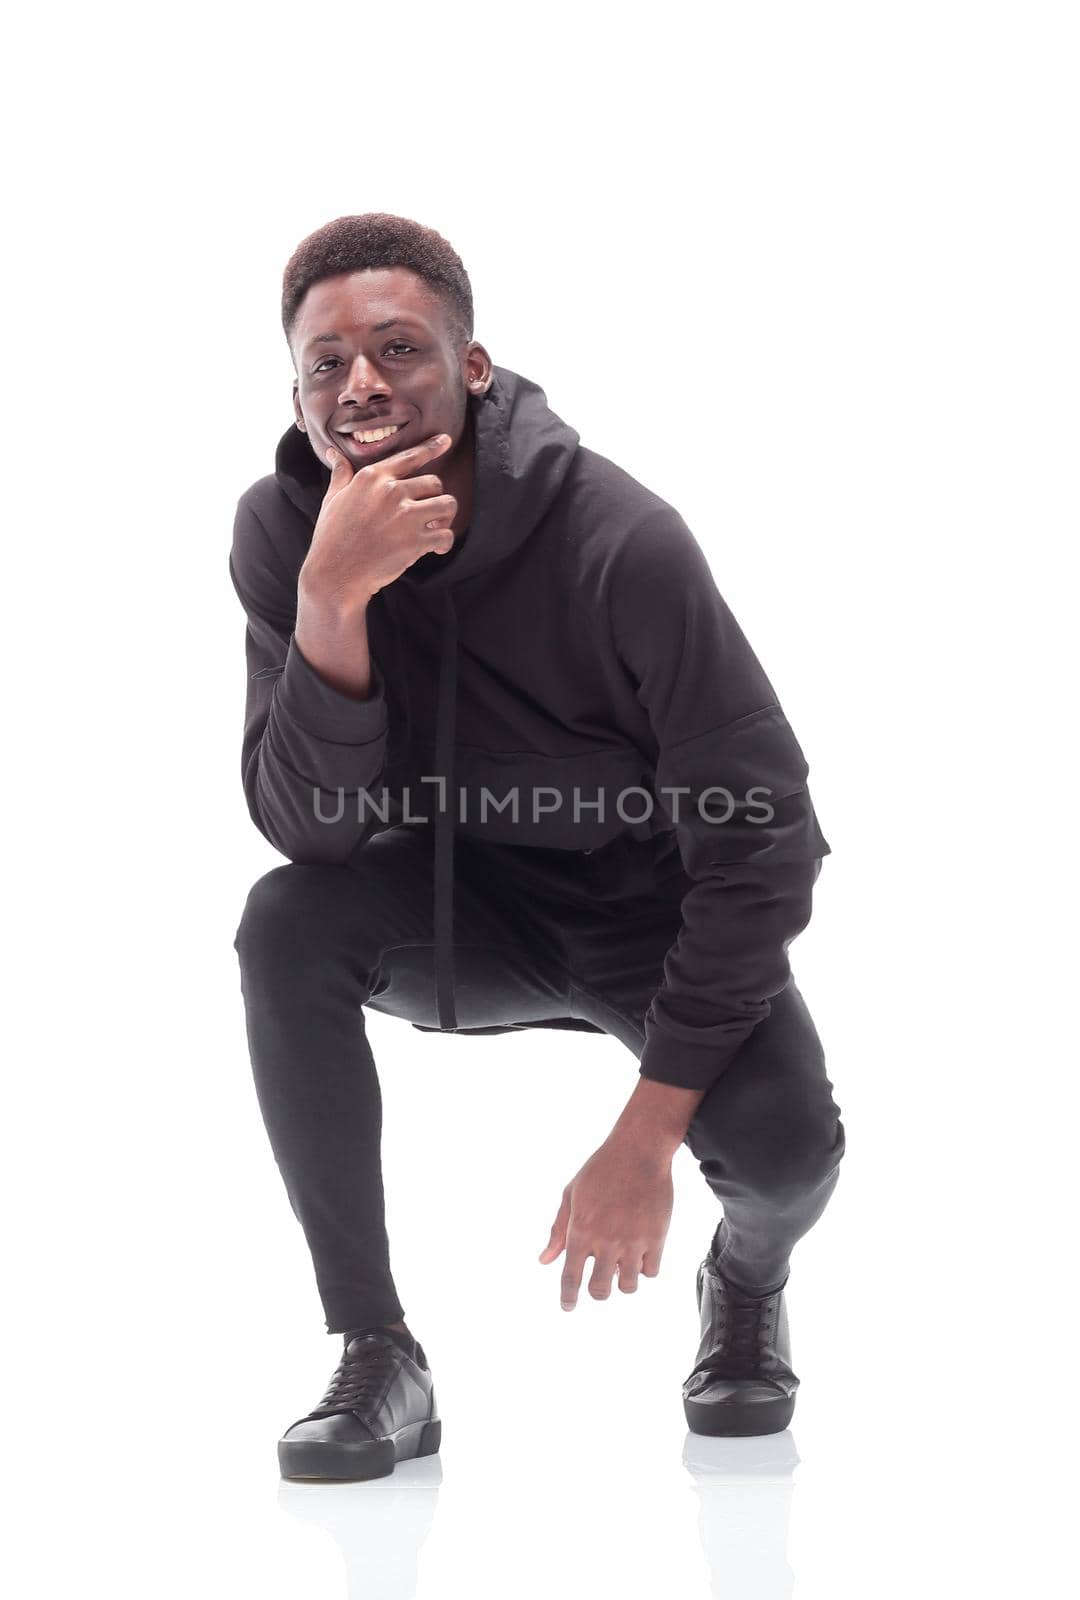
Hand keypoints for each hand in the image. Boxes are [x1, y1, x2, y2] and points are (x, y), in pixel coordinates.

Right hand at [298, 432, 458, 608]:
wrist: (335, 574)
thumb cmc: (331, 537)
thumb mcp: (332, 499)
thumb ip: (341, 474)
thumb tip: (333, 453)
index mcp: (372, 478)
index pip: (409, 457)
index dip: (431, 447)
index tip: (446, 440)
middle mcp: (391, 492)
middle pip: (434, 482)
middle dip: (432, 498)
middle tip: (425, 515)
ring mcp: (406, 516)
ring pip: (447, 504)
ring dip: (445, 517)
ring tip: (434, 528)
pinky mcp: (416, 542)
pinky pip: (447, 535)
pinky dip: (445, 543)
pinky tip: (436, 549)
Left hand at [538, 1138, 673, 1309]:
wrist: (639, 1151)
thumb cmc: (600, 1170)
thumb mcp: (571, 1195)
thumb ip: (558, 1231)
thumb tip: (544, 1260)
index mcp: (581, 1230)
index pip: (571, 1277)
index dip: (568, 1298)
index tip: (567, 1307)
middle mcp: (606, 1240)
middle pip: (599, 1290)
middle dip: (597, 1292)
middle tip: (599, 1283)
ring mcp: (633, 1240)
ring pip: (627, 1286)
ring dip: (622, 1281)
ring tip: (622, 1265)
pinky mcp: (657, 1237)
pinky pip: (651, 1271)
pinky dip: (644, 1268)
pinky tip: (640, 1254)